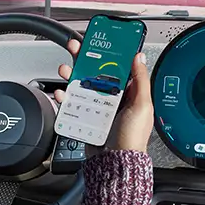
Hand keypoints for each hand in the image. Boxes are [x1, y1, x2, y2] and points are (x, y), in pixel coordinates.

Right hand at [55, 38, 153, 153]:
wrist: (115, 162)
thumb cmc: (132, 137)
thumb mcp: (142, 105)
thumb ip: (141, 81)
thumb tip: (139, 58)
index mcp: (129, 93)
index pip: (117, 68)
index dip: (107, 54)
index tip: (98, 42)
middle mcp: (112, 99)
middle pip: (95, 73)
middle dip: (84, 59)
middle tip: (75, 48)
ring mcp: (97, 108)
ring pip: (81, 85)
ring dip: (71, 75)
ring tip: (65, 69)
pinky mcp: (85, 118)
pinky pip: (72, 104)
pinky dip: (64, 97)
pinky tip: (61, 92)